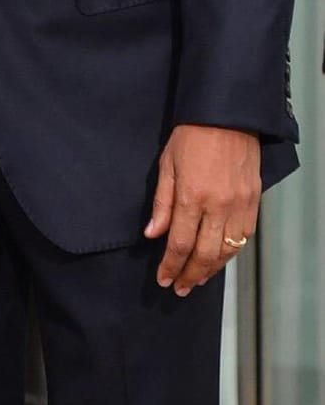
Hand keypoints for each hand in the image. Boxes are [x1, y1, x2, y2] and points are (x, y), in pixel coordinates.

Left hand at [144, 124, 260, 295]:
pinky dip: (231, 254)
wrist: (227, 116)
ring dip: (210, 270)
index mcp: (191, 196)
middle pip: (203, 254)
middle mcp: (217, 206)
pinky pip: (243, 238)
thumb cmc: (191, 135)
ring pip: (226, 251)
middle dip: (189, 275)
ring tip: (197, 279)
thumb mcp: (166, 164)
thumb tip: (151, 234)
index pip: (179, 244)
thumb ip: (161, 203)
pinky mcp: (253, 202)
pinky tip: (219, 259)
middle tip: (179, 288)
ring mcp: (238, 205)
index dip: (170, 266)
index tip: (164, 279)